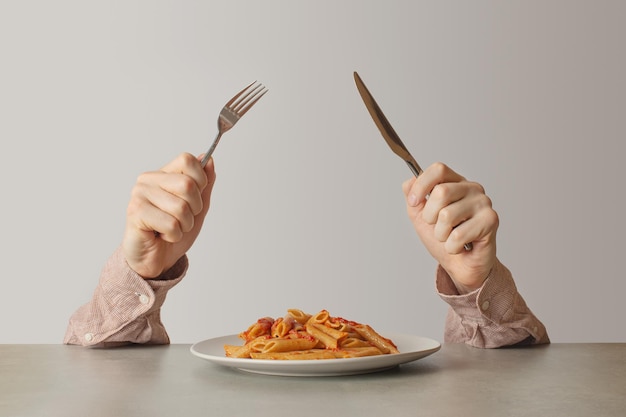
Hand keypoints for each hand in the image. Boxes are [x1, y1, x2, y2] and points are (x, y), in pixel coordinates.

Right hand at [122, 153, 215, 277]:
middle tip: (183, 219)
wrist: (155, 260)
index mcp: (162, 174)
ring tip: (172, 229)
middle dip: (194, 208)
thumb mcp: (197, 207)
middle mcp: (148, 180)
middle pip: (187, 184)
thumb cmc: (172, 232)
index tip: (195, 198)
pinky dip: (173, 235)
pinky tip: (162, 236)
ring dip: (184, 225)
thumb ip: (204, 184)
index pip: (187, 160)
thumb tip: (209, 159)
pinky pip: (170, 224)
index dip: (200, 181)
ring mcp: (139, 195)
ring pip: (181, 207)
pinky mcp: (135, 213)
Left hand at [402, 162, 498, 292]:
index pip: (438, 170)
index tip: (413, 202)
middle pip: (440, 192)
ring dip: (441, 234)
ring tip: (449, 238)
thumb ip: (414, 199)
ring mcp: (483, 203)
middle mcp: (472, 188)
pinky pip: (458, 235)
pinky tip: (460, 246)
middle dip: (429, 217)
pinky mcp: (491, 220)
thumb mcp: (421, 218)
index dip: (421, 185)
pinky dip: (452, 246)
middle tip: (437, 227)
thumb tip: (409, 182)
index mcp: (455, 183)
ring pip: (447, 215)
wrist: (461, 265)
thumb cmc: (444, 239)